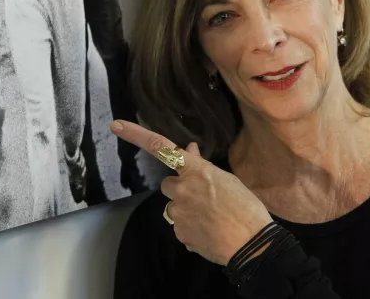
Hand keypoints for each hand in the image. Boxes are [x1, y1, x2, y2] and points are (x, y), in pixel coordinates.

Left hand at [110, 120, 272, 265]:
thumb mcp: (227, 179)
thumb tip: (189, 149)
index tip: (116, 126)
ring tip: (210, 217)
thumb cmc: (246, 208)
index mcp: (196, 170)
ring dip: (185, 209)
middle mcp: (182, 189)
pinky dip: (191, 228)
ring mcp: (178, 213)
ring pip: (173, 206)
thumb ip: (202, 166)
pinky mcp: (180, 234)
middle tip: (203, 198)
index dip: (136, 135)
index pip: (161, 147)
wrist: (253, 244)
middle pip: (168, 184)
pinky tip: (209, 230)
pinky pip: (180, 227)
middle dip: (180, 189)